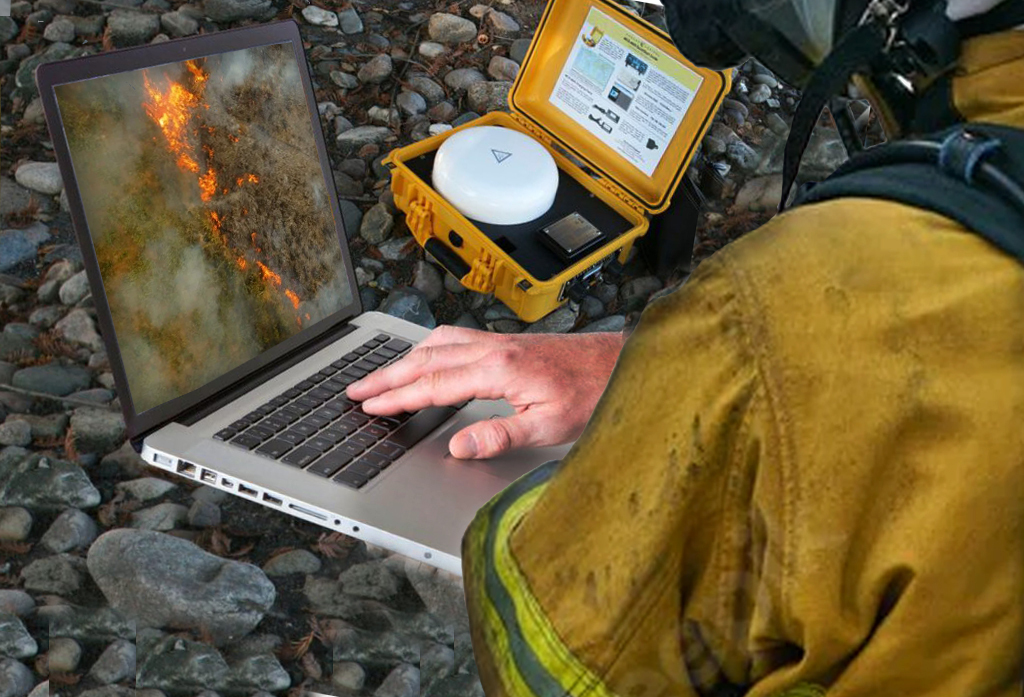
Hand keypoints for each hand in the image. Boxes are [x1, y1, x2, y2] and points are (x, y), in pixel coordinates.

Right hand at [345, 325, 624, 458]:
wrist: (618, 365)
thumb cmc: (590, 395)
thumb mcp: (549, 428)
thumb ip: (500, 436)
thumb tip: (458, 447)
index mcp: (497, 370)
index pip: (433, 385)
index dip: (397, 397)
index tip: (369, 404)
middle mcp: (492, 349)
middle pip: (426, 360)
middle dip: (386, 375)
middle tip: (355, 388)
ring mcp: (497, 341)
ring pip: (437, 344)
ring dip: (404, 359)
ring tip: (379, 374)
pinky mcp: (505, 341)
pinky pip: (455, 338)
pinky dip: (428, 347)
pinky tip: (425, 355)